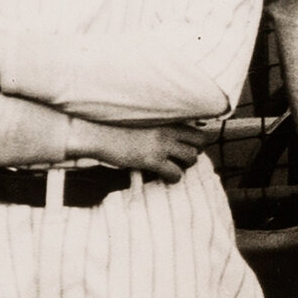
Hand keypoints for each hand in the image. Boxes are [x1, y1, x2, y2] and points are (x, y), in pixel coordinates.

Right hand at [80, 121, 206, 181]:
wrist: (98, 133)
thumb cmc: (116, 126)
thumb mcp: (143, 119)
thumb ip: (159, 123)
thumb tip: (173, 133)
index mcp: (166, 118)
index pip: (196, 127)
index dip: (197, 140)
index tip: (190, 146)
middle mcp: (168, 130)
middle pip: (200, 142)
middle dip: (194, 152)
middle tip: (182, 159)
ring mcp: (161, 144)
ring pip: (191, 158)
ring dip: (186, 165)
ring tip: (174, 168)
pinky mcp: (152, 160)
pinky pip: (176, 173)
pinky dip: (174, 178)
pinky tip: (166, 178)